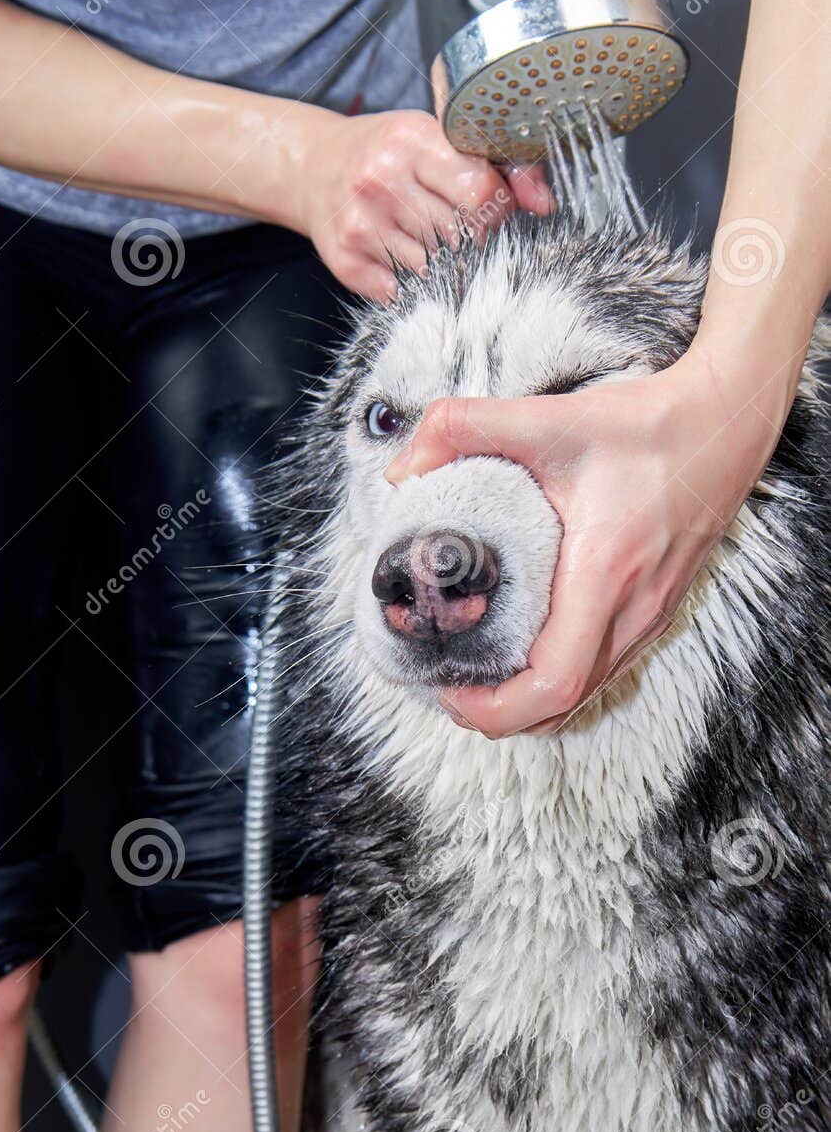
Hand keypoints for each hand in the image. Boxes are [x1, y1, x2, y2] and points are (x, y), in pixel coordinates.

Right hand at [295, 109, 551, 301]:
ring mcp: (360, 220)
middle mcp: (381, 177)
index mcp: (413, 139)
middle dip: (468, 238)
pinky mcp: (343, 257)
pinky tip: (395, 257)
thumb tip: (546, 203)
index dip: (496, 209)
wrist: (314, 167)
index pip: (479, 190)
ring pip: (431, 267)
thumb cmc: (387, 153)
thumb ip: (500, 166)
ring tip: (423, 240)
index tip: (490, 210)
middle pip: (458, 234)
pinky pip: (397, 290)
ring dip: (438, 264)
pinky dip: (404, 283)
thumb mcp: (438, 140)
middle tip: (454, 227)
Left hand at [386, 342, 784, 736]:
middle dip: (500, 715)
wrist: (727, 423)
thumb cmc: (649, 426)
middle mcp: (634, 609)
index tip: (451, 691)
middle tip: (451, 689)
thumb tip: (404, 465)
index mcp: (603, 573)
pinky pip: (604, 671)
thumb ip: (465, 426)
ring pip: (586, 695)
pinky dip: (559, 680)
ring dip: (529, 702)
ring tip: (479, 675)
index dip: (496, 707)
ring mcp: (652, 617)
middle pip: (563, 706)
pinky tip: (526, 651)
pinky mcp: (658, 611)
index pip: (553, 681)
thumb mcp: (550, 416)